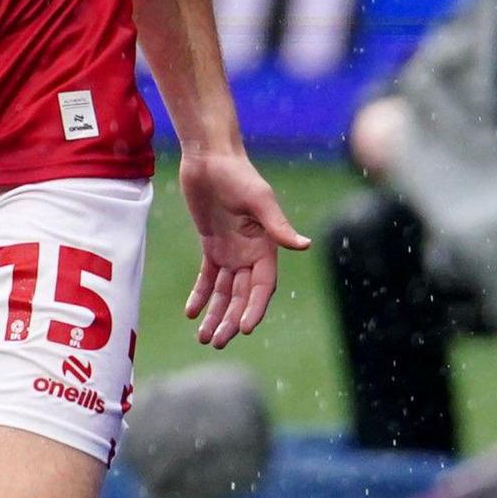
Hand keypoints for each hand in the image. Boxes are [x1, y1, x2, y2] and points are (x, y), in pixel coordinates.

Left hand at [179, 148, 311, 347]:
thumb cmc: (238, 174)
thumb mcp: (259, 199)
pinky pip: (207, 277)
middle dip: (231, 319)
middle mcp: (250, 253)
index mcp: (266, 246)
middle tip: (217, 341)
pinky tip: (192, 313)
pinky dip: (201, 295)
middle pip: (242, 295)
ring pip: (225, 291)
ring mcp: (231, 250)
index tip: (245, 329)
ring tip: (204, 338)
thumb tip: (304, 245)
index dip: (255, 307)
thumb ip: (278, 225)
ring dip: (216, 314)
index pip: (262, 286)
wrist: (210, 156)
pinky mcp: (211, 244)